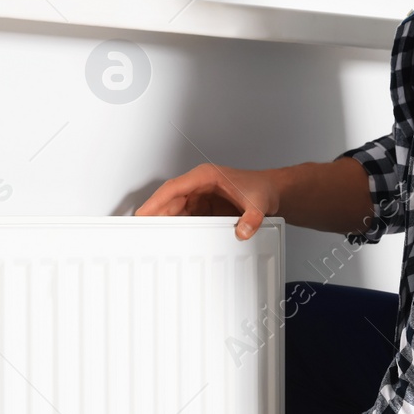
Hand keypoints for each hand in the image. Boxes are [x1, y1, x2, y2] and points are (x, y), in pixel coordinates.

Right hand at [135, 163, 279, 240]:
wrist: (272, 191)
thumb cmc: (262, 189)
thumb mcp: (259, 204)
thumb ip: (251, 219)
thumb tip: (242, 231)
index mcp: (206, 177)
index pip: (174, 187)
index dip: (157, 200)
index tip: (145, 212)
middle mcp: (200, 185)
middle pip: (170, 198)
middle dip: (155, 213)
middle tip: (141, 228)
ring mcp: (201, 195)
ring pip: (175, 207)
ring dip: (165, 220)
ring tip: (151, 235)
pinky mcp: (205, 206)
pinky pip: (186, 215)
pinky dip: (177, 224)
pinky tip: (171, 236)